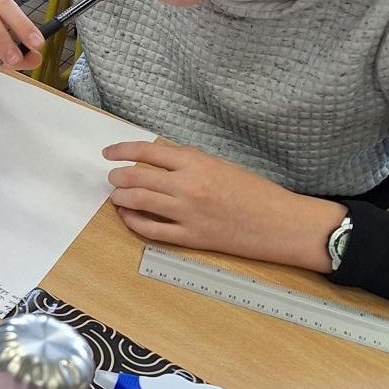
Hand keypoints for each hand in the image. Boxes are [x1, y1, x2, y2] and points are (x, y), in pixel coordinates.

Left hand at [104, 140, 345, 270]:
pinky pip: (152, 231)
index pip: (148, 152)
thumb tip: (162, 160)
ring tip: (115, 196)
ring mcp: (187, 214)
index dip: (123, 151)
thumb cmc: (256, 192)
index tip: (108, 153)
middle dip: (118, 178)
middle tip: (112, 178)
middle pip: (137, 179)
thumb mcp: (222, 165)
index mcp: (197, 163)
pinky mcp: (190, 238)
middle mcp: (187, 187)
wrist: (281, 223)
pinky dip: (134, 222)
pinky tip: (127, 217)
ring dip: (121, 198)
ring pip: (139, 203)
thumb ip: (191, 161)